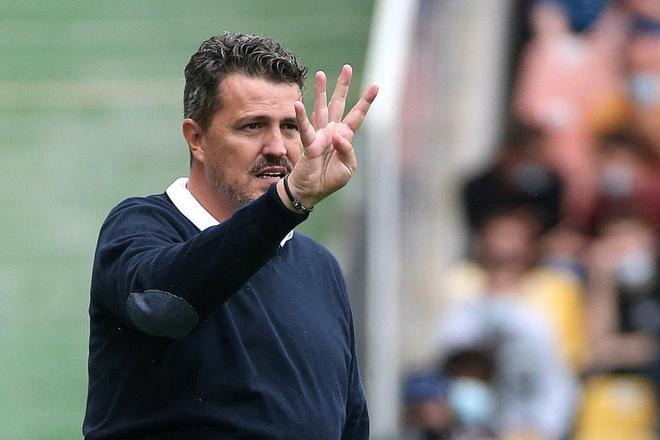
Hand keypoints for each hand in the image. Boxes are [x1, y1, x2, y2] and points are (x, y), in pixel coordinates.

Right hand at [282, 65, 377, 208]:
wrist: (311, 191)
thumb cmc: (329, 179)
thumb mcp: (347, 168)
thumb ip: (348, 150)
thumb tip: (338, 134)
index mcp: (345, 137)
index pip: (357, 115)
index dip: (366, 101)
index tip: (376, 86)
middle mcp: (332, 131)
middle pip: (339, 104)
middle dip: (342, 87)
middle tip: (347, 68)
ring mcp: (320, 135)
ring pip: (321, 108)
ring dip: (321, 92)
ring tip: (320, 74)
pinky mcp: (309, 143)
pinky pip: (305, 128)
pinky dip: (301, 116)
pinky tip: (298, 103)